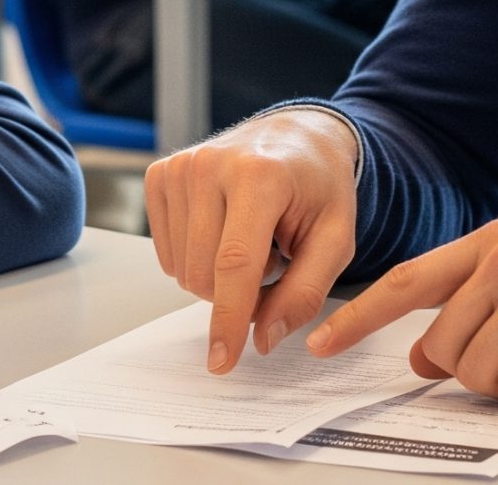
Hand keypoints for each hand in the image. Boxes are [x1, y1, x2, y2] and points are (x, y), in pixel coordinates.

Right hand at [146, 107, 361, 374]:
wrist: (298, 135)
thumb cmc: (320, 189)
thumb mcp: (336, 240)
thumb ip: (304, 294)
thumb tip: (262, 340)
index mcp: (260, 175)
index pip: (235, 264)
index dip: (228, 319)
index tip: (222, 361)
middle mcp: (211, 164)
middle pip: (204, 275)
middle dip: (238, 294)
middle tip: (274, 266)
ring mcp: (180, 166)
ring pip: (182, 269)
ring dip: (219, 276)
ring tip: (252, 242)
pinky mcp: (160, 174)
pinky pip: (167, 253)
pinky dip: (196, 258)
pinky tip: (224, 231)